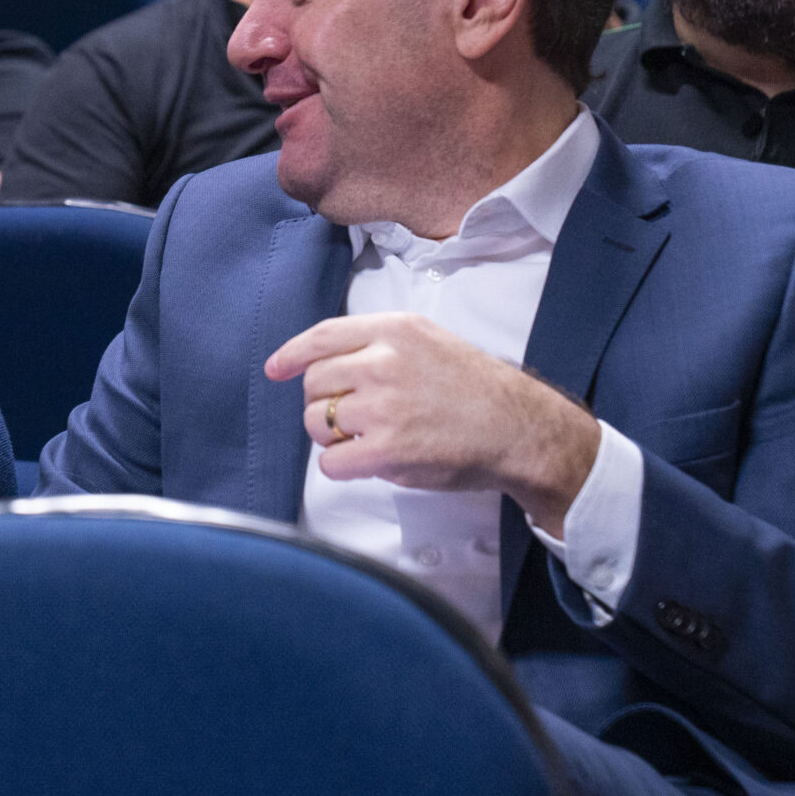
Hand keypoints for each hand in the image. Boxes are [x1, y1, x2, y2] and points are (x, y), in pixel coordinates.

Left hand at [266, 312, 598, 534]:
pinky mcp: (387, 450)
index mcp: (394, 330)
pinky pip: (331, 461)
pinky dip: (340, 465)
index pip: (322, 337)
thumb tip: (322, 361)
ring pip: (317, 422)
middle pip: (315, 384)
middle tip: (351, 418)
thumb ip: (378, 343)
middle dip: (324, 404)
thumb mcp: (427, 341)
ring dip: (331, 436)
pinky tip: (365, 462)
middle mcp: (384, 361)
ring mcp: (384, 406)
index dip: (291, 355)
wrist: (518, 428)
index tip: (275, 369)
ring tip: (364, 439)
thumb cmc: (475, 388)